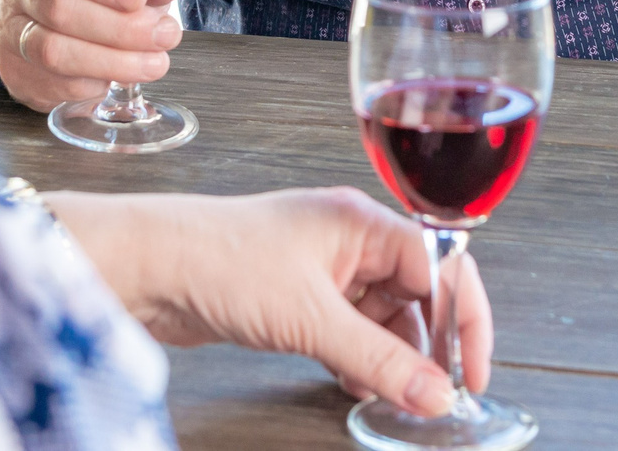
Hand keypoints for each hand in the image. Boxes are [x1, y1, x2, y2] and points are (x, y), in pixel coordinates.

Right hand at [0, 0, 199, 111]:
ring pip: (53, 48)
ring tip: (153, 63)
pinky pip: (52, 81)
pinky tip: (116, 76)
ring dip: (111, 61)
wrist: (50, 19)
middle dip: (119, 27)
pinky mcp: (13, 66)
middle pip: (59, 5)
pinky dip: (92, 82)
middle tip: (163, 36)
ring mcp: (11, 24)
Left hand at [48, 187, 489, 417]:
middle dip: (428, 345)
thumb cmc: (216, 260)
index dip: (465, 319)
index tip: (471, 372)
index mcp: (361, 222)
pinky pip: (348, 328)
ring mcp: (320, 266)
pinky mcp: (294, 294)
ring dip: (391, 357)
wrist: (145, 267)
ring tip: (390, 394)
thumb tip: (433, 392)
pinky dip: (358, 358)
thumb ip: (378, 361)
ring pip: (383, 316)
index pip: (442, 266)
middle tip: (432, 393)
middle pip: (417, 293)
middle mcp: (347, 239)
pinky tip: (354, 383)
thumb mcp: (310, 319)